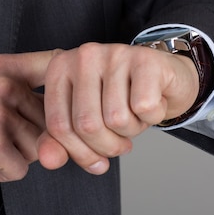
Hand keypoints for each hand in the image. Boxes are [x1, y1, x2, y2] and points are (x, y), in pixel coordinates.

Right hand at [0, 50, 57, 181]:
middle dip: (29, 136)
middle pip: (48, 120)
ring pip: (37, 147)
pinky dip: (0, 173)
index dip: (69, 80)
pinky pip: (20, 169)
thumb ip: (12, 88)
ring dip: (13, 156)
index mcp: (4, 68)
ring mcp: (2, 114)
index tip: (71, 95)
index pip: (52, 63)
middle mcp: (6, 86)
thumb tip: (53, 108)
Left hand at [37, 43, 198, 174]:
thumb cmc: (121, 99)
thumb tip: (49, 161)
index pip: (58, 126)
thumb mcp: (85, 120)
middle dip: (108, 146)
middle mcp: (83, 56)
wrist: (164, 78)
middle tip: (121, 141)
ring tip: (134, 114)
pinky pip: (143, 108)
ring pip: (117, 119)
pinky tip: (151, 103)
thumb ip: (60, 141)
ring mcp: (114, 54)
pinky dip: (152, 117)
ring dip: (132, 130)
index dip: (79, 153)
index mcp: (59, 68)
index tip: (96, 160)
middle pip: (87, 125)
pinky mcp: (145, 59)